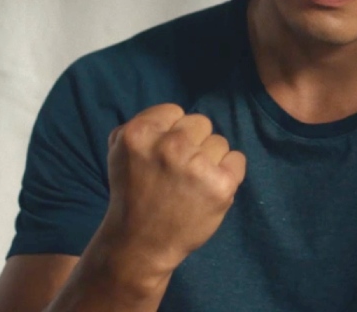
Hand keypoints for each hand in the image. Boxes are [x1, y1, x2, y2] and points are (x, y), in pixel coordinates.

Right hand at [99, 104, 246, 280]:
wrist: (141, 244)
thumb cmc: (133, 194)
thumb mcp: (119, 152)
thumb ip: (143, 125)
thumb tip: (175, 114)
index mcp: (140, 134)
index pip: (174, 111)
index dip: (170, 132)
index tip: (163, 155)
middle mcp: (169, 145)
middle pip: (200, 123)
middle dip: (192, 144)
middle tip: (177, 171)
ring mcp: (197, 165)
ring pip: (219, 142)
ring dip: (210, 160)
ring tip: (191, 184)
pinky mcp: (221, 184)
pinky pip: (237, 159)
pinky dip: (229, 173)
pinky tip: (210, 188)